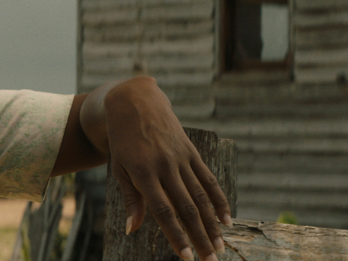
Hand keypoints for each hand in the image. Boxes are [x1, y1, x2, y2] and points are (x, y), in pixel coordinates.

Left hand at [103, 76, 231, 260]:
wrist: (135, 102)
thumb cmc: (123, 141)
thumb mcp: (120, 168)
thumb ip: (131, 199)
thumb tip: (133, 230)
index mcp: (143, 174)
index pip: (164, 212)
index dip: (177, 236)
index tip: (186, 258)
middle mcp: (164, 167)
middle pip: (186, 208)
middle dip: (199, 237)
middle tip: (210, 260)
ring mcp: (180, 158)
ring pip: (201, 196)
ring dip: (212, 224)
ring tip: (219, 246)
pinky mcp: (191, 151)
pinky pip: (208, 178)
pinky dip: (218, 199)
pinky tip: (227, 219)